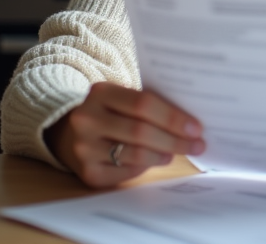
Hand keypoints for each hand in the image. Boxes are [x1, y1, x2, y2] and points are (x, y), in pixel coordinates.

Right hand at [44, 82, 205, 187]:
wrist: (68, 132)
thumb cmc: (110, 112)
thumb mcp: (122, 98)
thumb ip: (149, 104)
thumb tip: (190, 122)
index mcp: (100, 92)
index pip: (143, 104)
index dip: (173, 117)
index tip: (196, 127)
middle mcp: (87, 119)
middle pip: (141, 132)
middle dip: (175, 140)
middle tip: (197, 144)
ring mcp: (84, 147)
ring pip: (135, 155)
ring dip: (163, 154)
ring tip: (177, 152)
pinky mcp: (87, 172)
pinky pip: (126, 172)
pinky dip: (146, 167)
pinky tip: (157, 160)